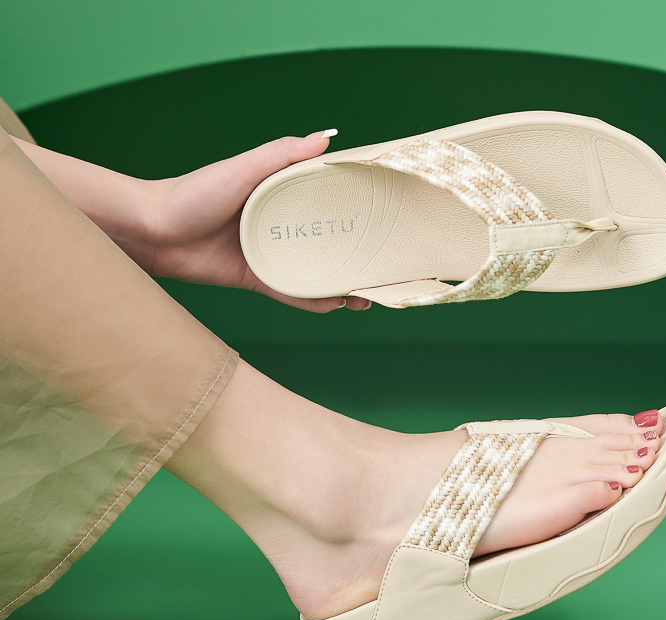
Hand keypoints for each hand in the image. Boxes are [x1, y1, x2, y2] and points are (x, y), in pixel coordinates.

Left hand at [141, 133, 369, 311]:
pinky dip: (312, 301)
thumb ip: (283, 154)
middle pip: (326, 241)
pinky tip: (334, 304)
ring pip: (313, 271)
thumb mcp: (242, 168)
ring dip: (339, 283)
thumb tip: (328, 137)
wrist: (152, 232)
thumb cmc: (191, 193)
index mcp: (279, 195)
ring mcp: (269, 254)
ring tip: (364, 293)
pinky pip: (290, 292)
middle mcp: (279, 225)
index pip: (326, 201)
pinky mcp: (256, 278)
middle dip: (354, 255)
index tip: (382, 219)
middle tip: (380, 266)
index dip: (354, 210)